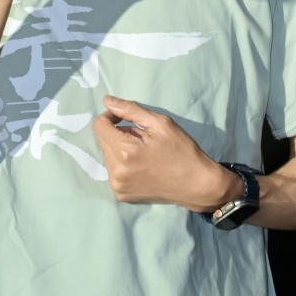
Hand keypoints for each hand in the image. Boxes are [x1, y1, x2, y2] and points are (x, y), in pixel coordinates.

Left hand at [92, 96, 241, 210]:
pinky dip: (122, 163)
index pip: (99, 125)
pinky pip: (112, 170)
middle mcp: (116, 171)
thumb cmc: (182, 150)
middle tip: (141, 136)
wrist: (197, 185)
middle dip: (117, 132)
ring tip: (142, 151)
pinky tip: (141, 165)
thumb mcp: (161, 123)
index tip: (125, 117)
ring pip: (106, 155)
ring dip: (119, 148)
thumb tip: (107, 101)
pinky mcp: (121, 194)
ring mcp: (117, 186)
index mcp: (126, 151)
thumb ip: (130, 110)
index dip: (110, 116)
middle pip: (101, 140)